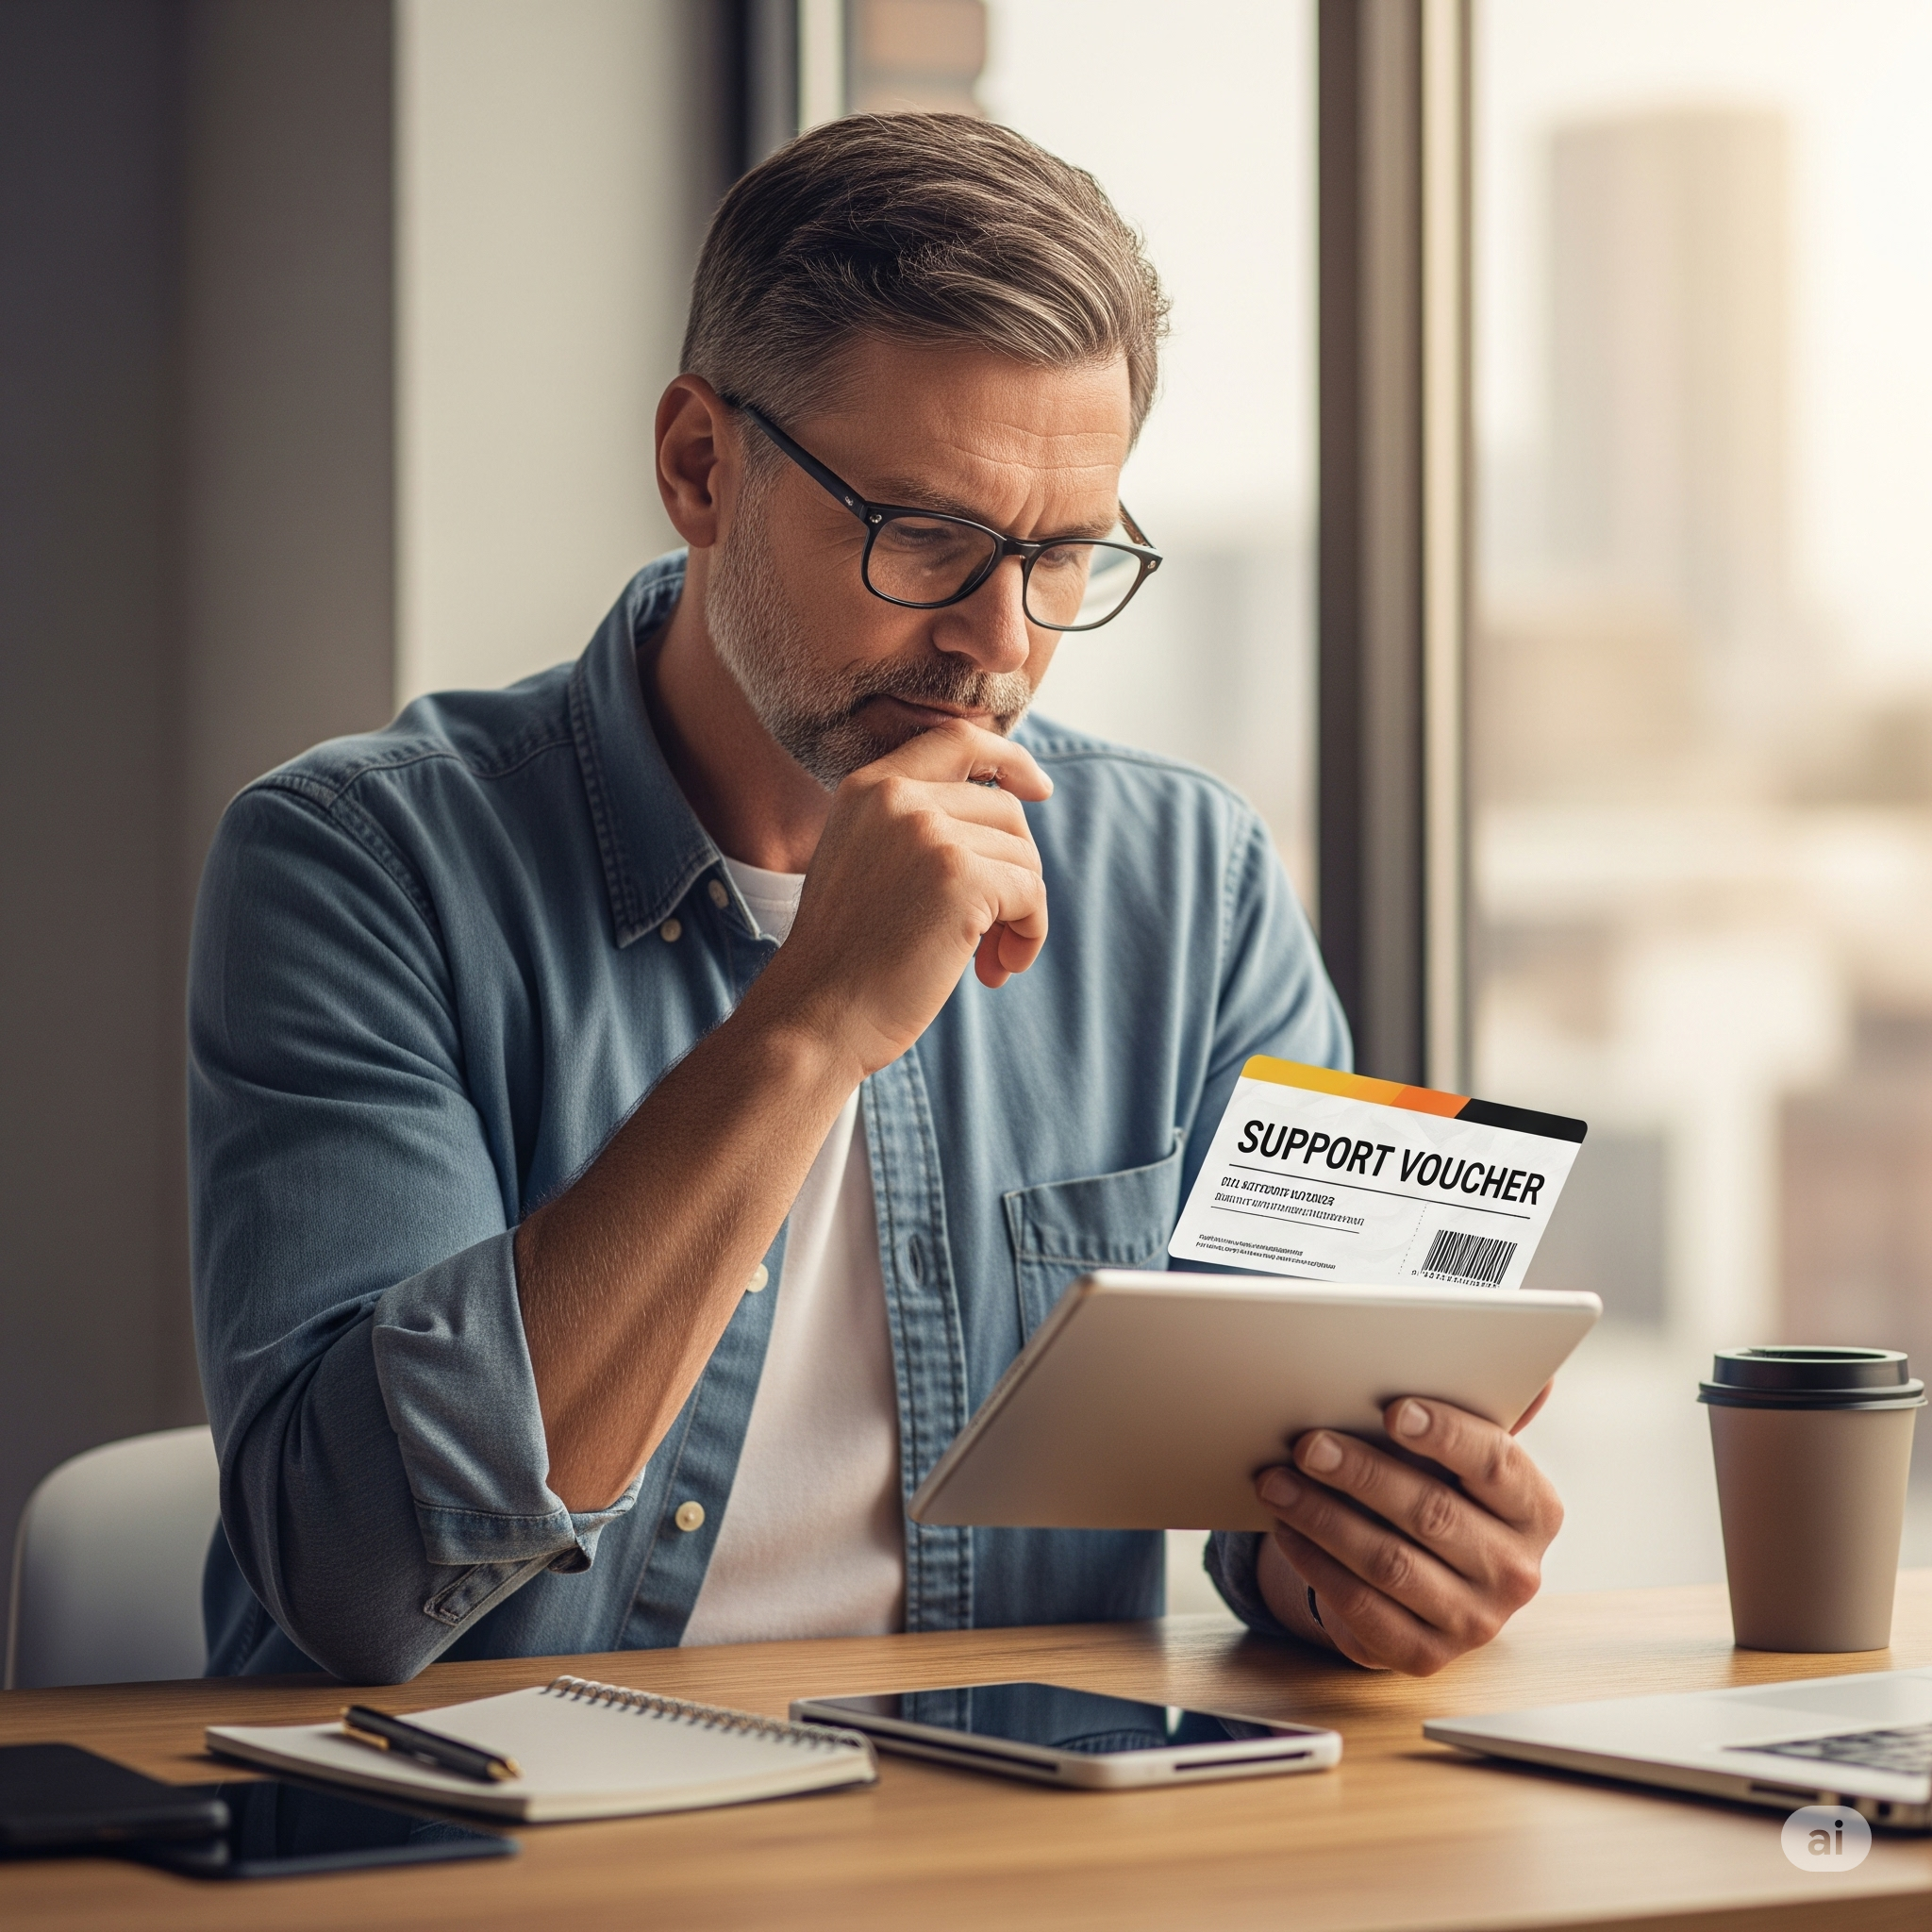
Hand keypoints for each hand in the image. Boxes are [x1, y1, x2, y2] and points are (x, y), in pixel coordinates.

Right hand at [748, 718, 1051, 1077]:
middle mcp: (897, 798)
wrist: (816, 1016)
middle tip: (995, 934)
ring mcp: (929, 833)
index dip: (1008, 758)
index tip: (1039, 787)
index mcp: (868, 789)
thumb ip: (914, 828)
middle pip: (1005, 811)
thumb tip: (1009, 809)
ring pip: (1023, 857)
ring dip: (1020, 915)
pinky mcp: (962, 876)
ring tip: (989, 960)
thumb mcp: (863, 864)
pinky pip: (1030, 895)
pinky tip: (995, 971)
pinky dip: (1028, 936)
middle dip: (1015, 872)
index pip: (956, 741)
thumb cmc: (845, 960)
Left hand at [1252, 1388, 1561, 1674]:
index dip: (1446, 1435)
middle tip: (1307, 1444)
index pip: (1497, 1463)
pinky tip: (1287, 1531)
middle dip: (1361, 1474)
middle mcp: (1516, 1571)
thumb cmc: (1444, 1495)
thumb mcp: (1466, 1460)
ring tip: (1276, 1483)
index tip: (1393, 1410)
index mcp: (1536, 1510)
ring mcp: (1474, 1622)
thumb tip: (1538, 1373)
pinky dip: (1317, 1566)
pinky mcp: (1424, 1656)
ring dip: (1323, 1518)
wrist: (1430, 1586)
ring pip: (1388, 1562)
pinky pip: (1363, 1609)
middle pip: (1432, 1513)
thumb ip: (1486, 1415)